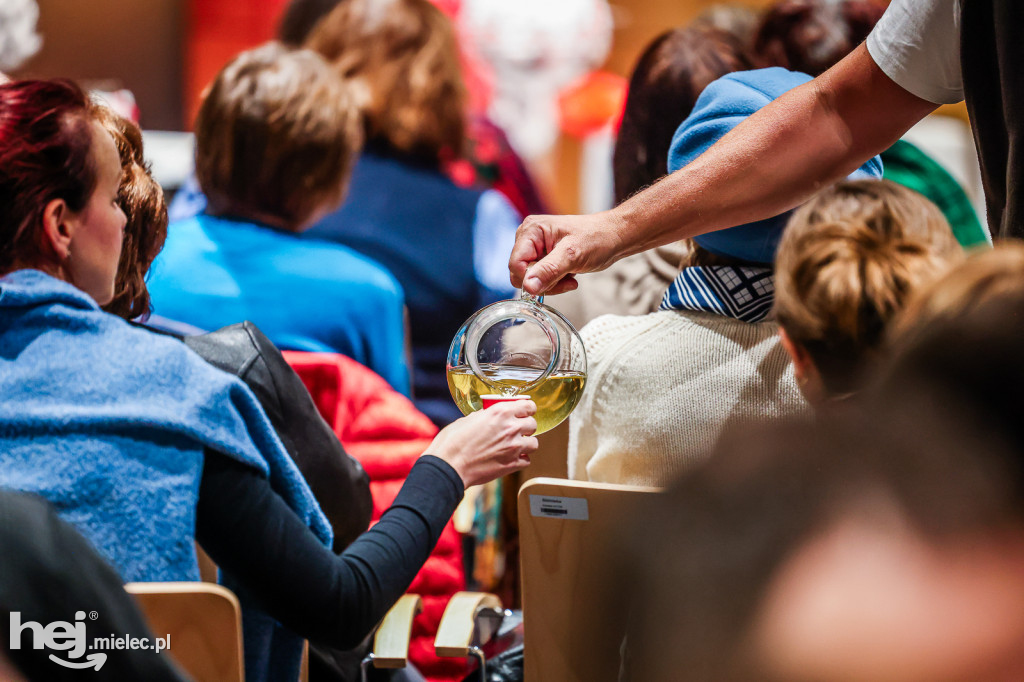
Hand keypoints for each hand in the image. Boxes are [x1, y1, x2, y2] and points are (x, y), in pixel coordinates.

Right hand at [427, 400, 538, 487]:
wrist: (449, 466)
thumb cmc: (453, 442)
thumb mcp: (468, 419)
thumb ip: (486, 416)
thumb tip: (491, 416)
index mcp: (500, 412)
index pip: (529, 406)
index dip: (527, 409)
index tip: (525, 412)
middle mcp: (511, 428)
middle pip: (533, 424)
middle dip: (526, 426)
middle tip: (517, 429)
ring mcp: (514, 447)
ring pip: (534, 443)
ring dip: (526, 443)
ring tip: (515, 445)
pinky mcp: (512, 465)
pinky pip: (527, 460)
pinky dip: (521, 459)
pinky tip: (511, 458)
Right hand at [509, 212, 627, 294]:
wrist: (614, 237)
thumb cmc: (597, 238)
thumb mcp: (573, 255)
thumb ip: (549, 270)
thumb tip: (528, 287)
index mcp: (531, 230)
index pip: (516, 264)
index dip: (531, 278)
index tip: (553, 281)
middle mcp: (529, 238)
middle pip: (521, 273)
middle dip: (544, 282)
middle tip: (566, 278)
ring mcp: (536, 249)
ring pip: (531, 280)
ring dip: (552, 284)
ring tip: (571, 275)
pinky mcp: (544, 258)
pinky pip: (540, 279)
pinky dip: (555, 283)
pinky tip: (570, 276)